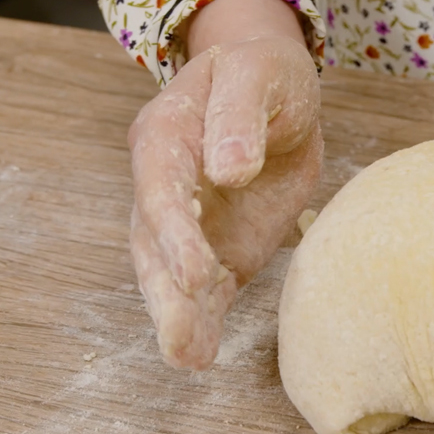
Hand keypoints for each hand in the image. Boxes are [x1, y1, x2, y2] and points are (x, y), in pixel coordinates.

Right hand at [128, 0, 321, 369]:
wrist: (278, 93)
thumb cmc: (265, 75)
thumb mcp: (258, 76)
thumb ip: (239, 116)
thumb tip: (229, 170)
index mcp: (167, 136)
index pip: (163, 189)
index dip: (176, 233)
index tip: (200, 273)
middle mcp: (167, 184)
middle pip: (154, 242)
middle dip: (167, 291)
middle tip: (180, 338)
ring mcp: (191, 221)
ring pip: (171, 274)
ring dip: (179, 316)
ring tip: (190, 358)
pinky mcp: (221, 245)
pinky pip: (207, 286)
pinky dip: (205, 318)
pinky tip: (202, 353)